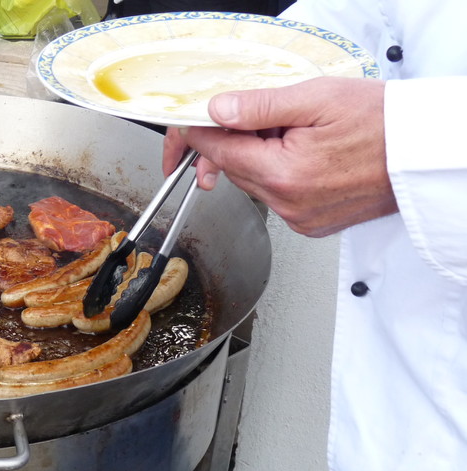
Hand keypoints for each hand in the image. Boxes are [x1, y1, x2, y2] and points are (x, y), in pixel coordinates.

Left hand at [163, 77, 395, 237]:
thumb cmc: (383, 124)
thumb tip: (217, 111)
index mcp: (284, 174)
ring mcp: (300, 219)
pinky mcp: (311, 225)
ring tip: (298, 136)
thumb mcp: (317, 99)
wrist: (424, 154)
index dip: (202, 133)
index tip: (193, 122)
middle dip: (237, 142)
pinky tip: (307, 157)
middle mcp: (288, 204)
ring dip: (260, 159)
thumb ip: (260, 107)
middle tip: (267, 119)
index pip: (219, 153)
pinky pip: (277, 197)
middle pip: (234, 169)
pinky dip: (280, 176)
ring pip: (255, 183)